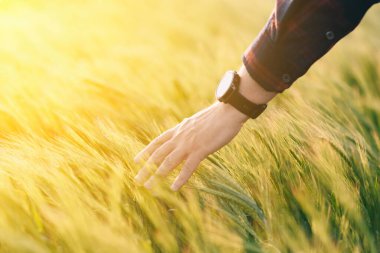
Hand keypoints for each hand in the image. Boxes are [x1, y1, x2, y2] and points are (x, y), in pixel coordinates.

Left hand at [133, 101, 248, 190]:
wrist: (228, 111)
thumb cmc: (216, 116)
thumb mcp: (196, 121)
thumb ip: (188, 128)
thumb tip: (185, 127)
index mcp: (179, 129)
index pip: (157, 142)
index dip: (146, 152)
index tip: (136, 161)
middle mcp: (180, 137)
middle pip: (158, 154)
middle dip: (146, 168)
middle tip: (137, 180)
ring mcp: (189, 144)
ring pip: (168, 162)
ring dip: (157, 176)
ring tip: (149, 187)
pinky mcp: (201, 150)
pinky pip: (188, 167)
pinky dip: (180, 178)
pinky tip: (174, 188)